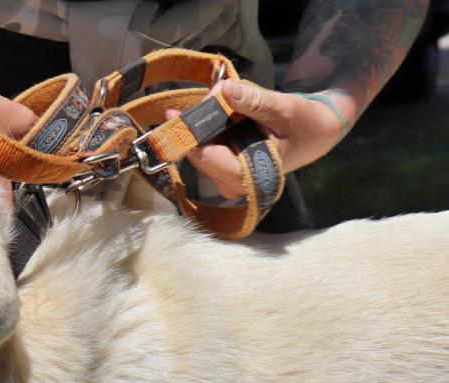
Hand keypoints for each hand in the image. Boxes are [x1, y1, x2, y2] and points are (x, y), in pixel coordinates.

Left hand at [170, 79, 351, 200]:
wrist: (318, 132)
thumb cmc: (305, 122)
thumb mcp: (284, 107)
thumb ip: (253, 101)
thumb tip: (224, 89)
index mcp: (246, 177)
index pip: (204, 157)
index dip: (188, 134)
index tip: (174, 111)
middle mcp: (233, 184)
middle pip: (198, 152)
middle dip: (198, 122)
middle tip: (211, 94)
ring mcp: (227, 178)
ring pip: (200, 148)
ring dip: (203, 123)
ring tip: (221, 99)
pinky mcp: (225, 169)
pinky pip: (207, 146)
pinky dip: (209, 127)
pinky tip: (222, 111)